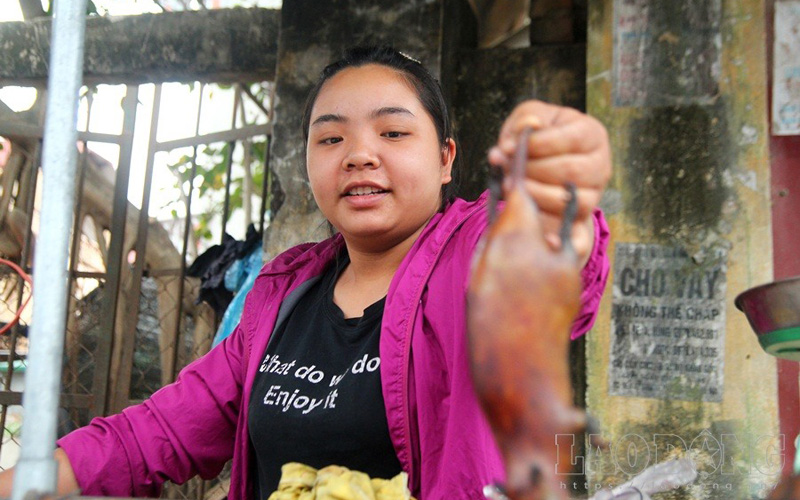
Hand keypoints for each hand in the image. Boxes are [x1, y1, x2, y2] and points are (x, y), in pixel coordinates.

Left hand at [487, 100, 611, 263]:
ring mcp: (594, 195)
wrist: (541, 168)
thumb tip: (524, 131)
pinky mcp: (581, 221)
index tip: (510, 147)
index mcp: (591, 134)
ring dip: (535, 196)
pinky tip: (544, 238)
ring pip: (570, 201)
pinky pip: (578, 235)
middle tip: (507, 172)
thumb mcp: (528, 119)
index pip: (572, 139)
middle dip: (532, 172)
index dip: (538, 144)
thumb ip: (523, 121)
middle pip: (570, 171)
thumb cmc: (537, 137)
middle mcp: (600, 165)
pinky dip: (561, 238)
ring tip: (512, 188)